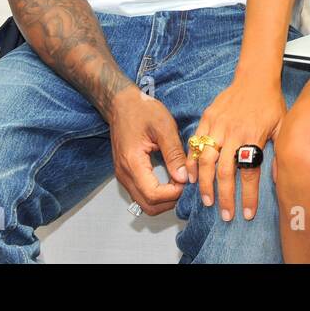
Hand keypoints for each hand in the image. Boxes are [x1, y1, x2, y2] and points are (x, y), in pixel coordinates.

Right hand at [106, 88, 188, 214]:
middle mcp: (124, 174)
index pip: (152, 194)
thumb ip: (174, 154)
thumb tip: (184, 178)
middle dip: (170, 201)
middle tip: (186, 185)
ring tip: (180, 181)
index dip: (173, 194)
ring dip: (164, 199)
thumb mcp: (164, 127)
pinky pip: (141, 193)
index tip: (187, 182)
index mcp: (132, 162)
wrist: (121, 104)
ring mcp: (123, 176)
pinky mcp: (126, 174)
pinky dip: (157, 193)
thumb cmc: (143, 111)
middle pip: (148, 205)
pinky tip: (170, 179)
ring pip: (144, 203)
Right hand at [186, 79, 286, 221]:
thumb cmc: (270, 102)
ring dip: (205, 184)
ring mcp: (217, 126)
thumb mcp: (283, 126)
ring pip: (206, 161)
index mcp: (253, 137)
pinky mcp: (207, 118)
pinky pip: (195, 144)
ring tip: (207, 201)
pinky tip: (192, 177)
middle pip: (224, 172)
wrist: (255, 77)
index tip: (247, 214)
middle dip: (225, 197)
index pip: (249, 173)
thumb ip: (281, 153)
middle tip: (226, 215)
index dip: (248, 196)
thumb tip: (280, 180)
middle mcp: (233, 133)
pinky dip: (192, 162)